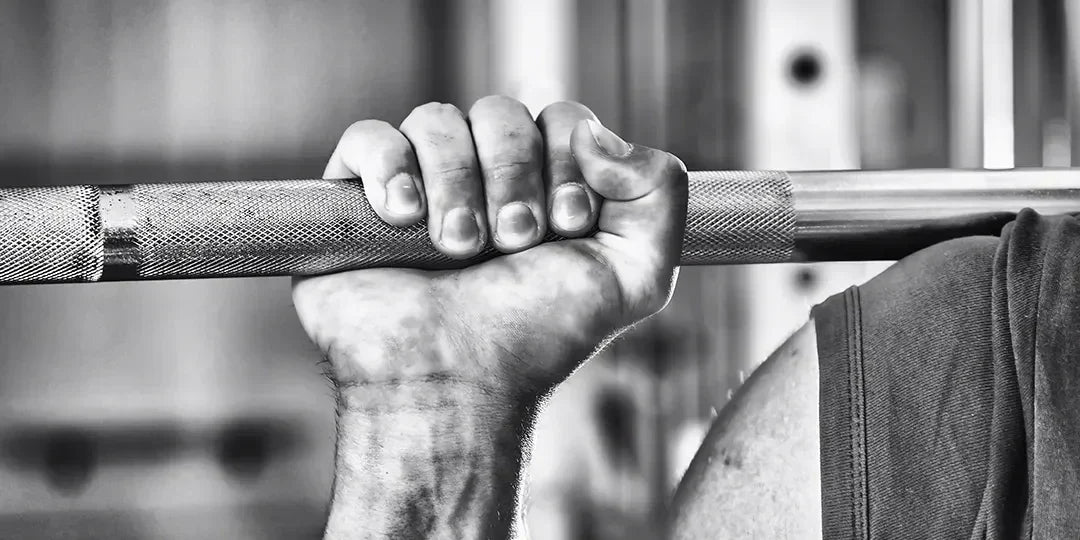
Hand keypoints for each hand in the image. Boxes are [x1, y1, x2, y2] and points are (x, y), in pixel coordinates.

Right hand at [293, 96, 686, 399]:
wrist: (456, 382)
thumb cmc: (537, 336)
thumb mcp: (635, 275)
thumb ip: (659, 191)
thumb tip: (594, 131)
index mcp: (546, 185)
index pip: (562, 118)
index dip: (568, 161)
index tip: (566, 227)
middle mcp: (484, 177)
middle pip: (501, 111)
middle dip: (514, 177)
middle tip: (512, 243)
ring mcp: (420, 184)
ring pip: (436, 119)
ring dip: (457, 185)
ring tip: (458, 249)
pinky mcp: (358, 197)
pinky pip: (368, 138)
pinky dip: (390, 168)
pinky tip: (404, 219)